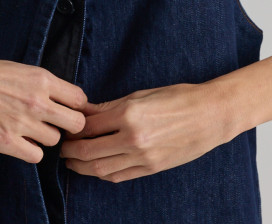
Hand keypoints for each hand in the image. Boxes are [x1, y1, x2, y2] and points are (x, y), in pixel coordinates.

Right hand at [0, 46, 87, 163]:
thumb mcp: (19, 68)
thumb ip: (40, 84)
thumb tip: (57, 97)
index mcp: (42, 79)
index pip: (80, 99)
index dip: (75, 106)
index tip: (65, 108)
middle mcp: (37, 101)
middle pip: (76, 123)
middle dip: (68, 125)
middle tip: (54, 123)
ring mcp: (21, 123)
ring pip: (55, 140)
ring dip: (45, 137)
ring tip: (29, 129)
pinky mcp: (5, 142)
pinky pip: (36, 156)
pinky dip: (31, 151)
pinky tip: (20, 141)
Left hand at [59, 83, 225, 182]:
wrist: (209, 115)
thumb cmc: (177, 97)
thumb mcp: (141, 94)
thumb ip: (111, 106)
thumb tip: (86, 111)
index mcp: (129, 114)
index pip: (89, 126)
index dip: (74, 128)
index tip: (66, 127)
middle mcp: (133, 138)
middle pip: (89, 151)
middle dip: (71, 151)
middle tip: (62, 147)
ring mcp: (143, 157)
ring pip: (101, 169)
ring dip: (82, 166)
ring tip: (73, 160)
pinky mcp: (151, 169)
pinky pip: (120, 176)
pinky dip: (103, 174)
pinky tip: (96, 168)